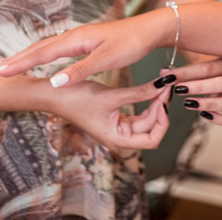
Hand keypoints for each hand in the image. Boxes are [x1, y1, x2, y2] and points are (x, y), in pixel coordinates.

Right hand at [0, 10, 169, 85]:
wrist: (151, 28)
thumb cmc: (132, 43)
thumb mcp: (108, 59)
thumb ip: (81, 70)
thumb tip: (54, 82)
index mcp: (76, 40)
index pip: (40, 54)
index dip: (19, 64)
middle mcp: (73, 36)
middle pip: (37, 48)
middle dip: (14, 60)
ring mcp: (78, 38)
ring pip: (44, 47)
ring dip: (24, 56)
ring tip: (6, 66)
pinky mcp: (84, 42)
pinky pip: (54, 48)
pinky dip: (39, 54)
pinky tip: (36, 59)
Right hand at [47, 78, 171, 152]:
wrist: (55, 93)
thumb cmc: (78, 97)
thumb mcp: (112, 95)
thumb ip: (140, 93)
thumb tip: (163, 87)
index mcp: (118, 139)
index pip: (152, 139)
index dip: (162, 121)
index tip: (163, 101)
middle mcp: (119, 137)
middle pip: (150, 128)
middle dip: (160, 107)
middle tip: (166, 84)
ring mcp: (117, 128)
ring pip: (145, 120)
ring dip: (154, 103)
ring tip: (161, 83)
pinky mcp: (115, 117)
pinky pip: (136, 113)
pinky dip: (145, 101)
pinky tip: (151, 87)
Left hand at [162, 57, 221, 126]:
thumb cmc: (210, 66)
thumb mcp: (198, 62)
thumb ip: (182, 69)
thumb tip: (164, 74)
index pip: (209, 67)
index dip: (188, 73)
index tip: (170, 77)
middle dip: (199, 88)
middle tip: (179, 90)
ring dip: (207, 104)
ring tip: (188, 103)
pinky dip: (220, 119)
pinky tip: (204, 115)